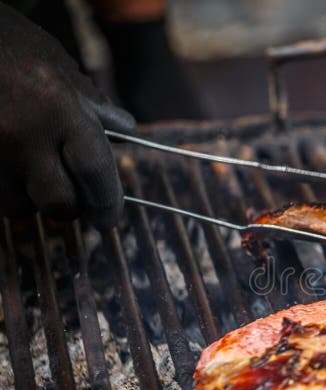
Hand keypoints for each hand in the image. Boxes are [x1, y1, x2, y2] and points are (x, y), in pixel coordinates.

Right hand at [0, 3, 134, 228]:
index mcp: (59, 108)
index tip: (109, 219)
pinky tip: (8, 165)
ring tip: (29, 169)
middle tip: (70, 194)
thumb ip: (93, 104)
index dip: (107, 203)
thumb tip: (124, 133)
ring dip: (29, 198)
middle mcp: (24, 134)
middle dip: (69, 205)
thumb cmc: (9, 46)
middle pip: (59, 203)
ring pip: (19, 207)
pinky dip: (4, 189)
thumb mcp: (59, 66)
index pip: (95, 172)